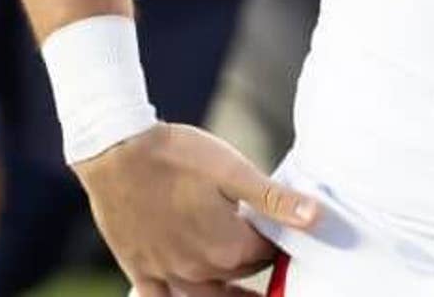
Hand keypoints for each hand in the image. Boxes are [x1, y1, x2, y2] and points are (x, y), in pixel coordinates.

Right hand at [72, 122, 319, 295]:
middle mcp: (198, 270)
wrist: (117, 151)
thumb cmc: (178, 155)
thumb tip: (316, 217)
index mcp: (227, 248)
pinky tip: (190, 293)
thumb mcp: (234, 170)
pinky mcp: (140, 269)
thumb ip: (275, 200)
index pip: (265, 257)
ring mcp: (166, 274)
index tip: (283, 232)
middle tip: (265, 249)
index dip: (276, 243)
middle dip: (254, 263)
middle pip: (239, 276)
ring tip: (243, 293)